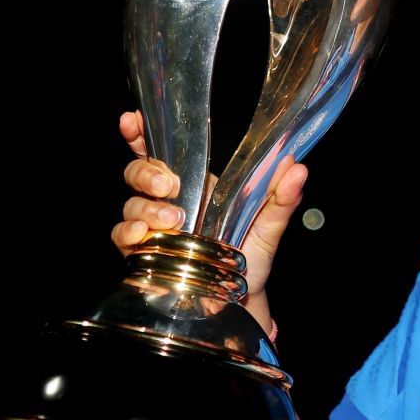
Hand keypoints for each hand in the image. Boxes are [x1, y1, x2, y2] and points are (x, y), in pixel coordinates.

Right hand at [110, 110, 309, 293]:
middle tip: (170, 185)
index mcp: (195, 186)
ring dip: (148, 209)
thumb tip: (296, 166)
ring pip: (132, 205)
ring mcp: (153, 227)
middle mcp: (169, 202)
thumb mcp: (269, 226)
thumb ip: (281, 197)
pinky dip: (128, 233)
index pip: (161, 152)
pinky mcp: (143, 254)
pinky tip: (143, 235)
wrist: (241, 300)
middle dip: (148, 173)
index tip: (132, 119)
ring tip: (174, 221)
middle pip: (138, 174)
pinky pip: (123, 237)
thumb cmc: (250, 258)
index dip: (141, 134)